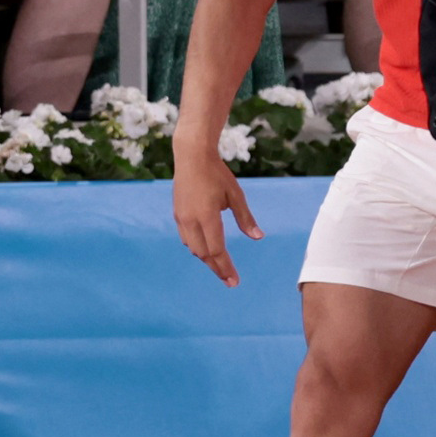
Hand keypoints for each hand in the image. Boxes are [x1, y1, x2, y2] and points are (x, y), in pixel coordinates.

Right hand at [172, 148, 259, 285]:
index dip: (226, 267)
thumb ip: (245, 218)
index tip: (234, 280)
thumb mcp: (235, 195)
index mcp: (207, 217)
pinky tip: (205, 248)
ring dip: (206, 258)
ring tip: (219, 265)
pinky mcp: (177, 213)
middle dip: (217, 268)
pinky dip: (197, 247)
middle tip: (230, 280)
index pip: (216, 250)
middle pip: (203, 254)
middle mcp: (191, 221)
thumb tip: (258, 237)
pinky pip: (186, 238)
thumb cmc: (217, 173)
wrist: (192, 155)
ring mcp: (181, 217)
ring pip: (193, 248)